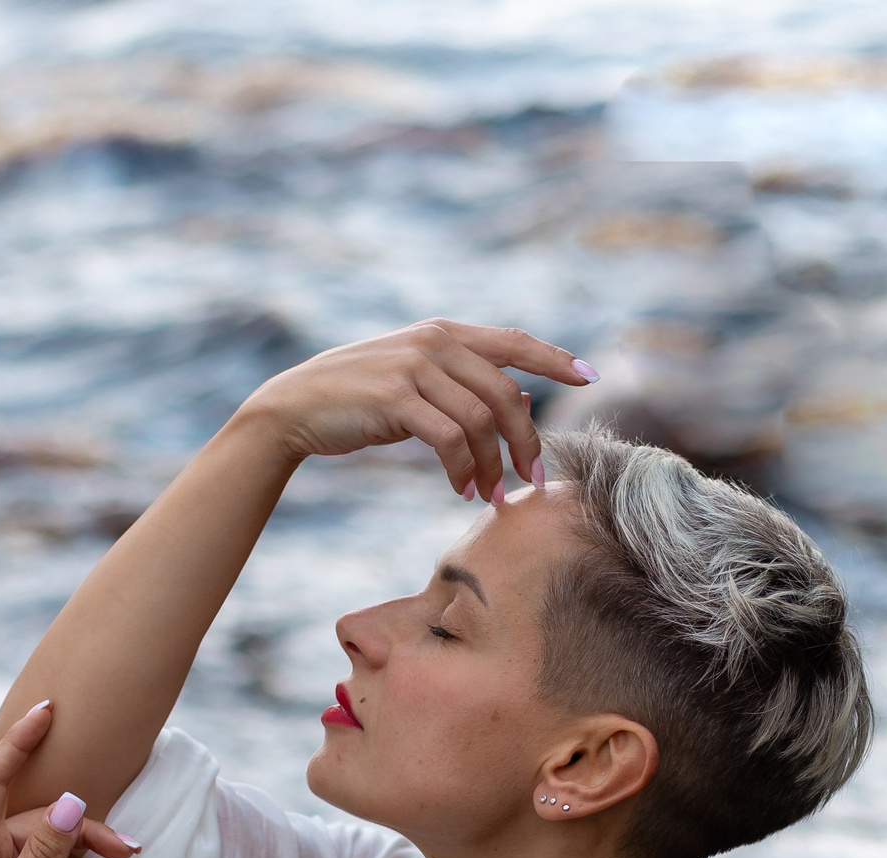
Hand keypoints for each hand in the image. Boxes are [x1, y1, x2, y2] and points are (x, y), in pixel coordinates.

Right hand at [237, 319, 597, 502]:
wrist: (295, 407)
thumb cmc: (359, 400)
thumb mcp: (414, 380)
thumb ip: (458, 382)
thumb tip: (512, 406)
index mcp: (444, 333)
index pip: (514, 341)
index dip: (556, 359)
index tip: (590, 376)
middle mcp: (434, 342)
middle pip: (505, 393)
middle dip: (525, 441)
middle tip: (531, 480)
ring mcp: (414, 367)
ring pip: (481, 421)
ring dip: (492, 465)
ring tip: (489, 494)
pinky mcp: (395, 399)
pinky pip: (449, 439)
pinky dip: (462, 469)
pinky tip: (459, 488)